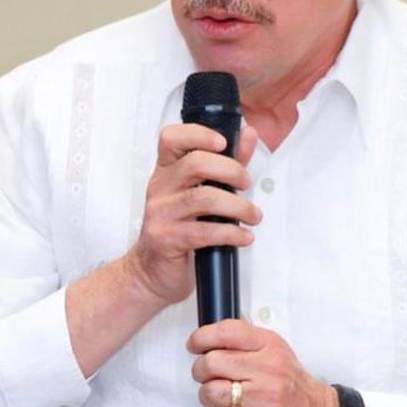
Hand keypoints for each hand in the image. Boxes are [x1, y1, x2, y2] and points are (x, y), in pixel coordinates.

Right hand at [125, 123, 260, 306]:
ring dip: (238, 207)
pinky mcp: (167, 239)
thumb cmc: (179, 229)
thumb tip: (248, 135)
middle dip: (231, 170)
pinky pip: (204, 232)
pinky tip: (244, 237)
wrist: (153, 272)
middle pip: (195, 164)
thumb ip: (226, 162)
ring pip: (204, 198)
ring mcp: (161, 214)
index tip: (224, 142)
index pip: (171, 138)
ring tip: (253, 216)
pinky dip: (231, 233)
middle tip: (247, 184)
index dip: (198, 134)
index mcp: (166, 171)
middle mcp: (159, 188)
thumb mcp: (199, 192)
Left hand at [188, 319, 336, 406]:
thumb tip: (210, 334)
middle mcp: (266, 370)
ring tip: (219, 393)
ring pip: (211, 392)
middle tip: (206, 372)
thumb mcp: (272, 347)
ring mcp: (262, 399)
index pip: (227, 332)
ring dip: (208, 393)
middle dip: (201, 368)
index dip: (202, 337)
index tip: (195, 344)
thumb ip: (244, 338)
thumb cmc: (287, 378)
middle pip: (212, 362)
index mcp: (268, 346)